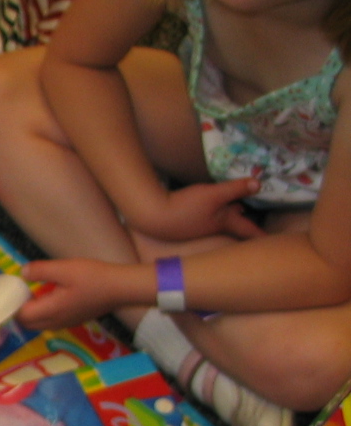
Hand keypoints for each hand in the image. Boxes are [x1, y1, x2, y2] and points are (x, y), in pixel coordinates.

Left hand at [18, 259, 127, 327]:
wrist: (120, 288)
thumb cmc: (93, 277)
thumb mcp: (64, 268)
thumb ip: (40, 271)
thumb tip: (22, 273)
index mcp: (51, 311)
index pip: (21, 316)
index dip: (14, 304)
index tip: (14, 289)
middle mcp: (55, 322)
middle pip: (27, 323)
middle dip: (20, 310)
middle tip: (21, 291)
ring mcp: (64, 324)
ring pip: (38, 324)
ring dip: (31, 312)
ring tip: (33, 293)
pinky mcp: (72, 321)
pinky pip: (49, 322)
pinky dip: (43, 314)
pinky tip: (49, 297)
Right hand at [133, 178, 263, 242]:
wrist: (153, 216)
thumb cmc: (186, 207)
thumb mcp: (214, 194)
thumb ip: (236, 188)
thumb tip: (259, 183)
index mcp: (224, 222)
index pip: (248, 230)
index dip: (261, 234)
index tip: (272, 242)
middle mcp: (213, 227)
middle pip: (234, 225)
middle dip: (245, 222)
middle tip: (257, 221)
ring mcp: (198, 227)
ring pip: (220, 220)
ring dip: (230, 214)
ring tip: (239, 207)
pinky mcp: (185, 223)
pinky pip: (207, 217)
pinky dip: (215, 211)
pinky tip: (210, 204)